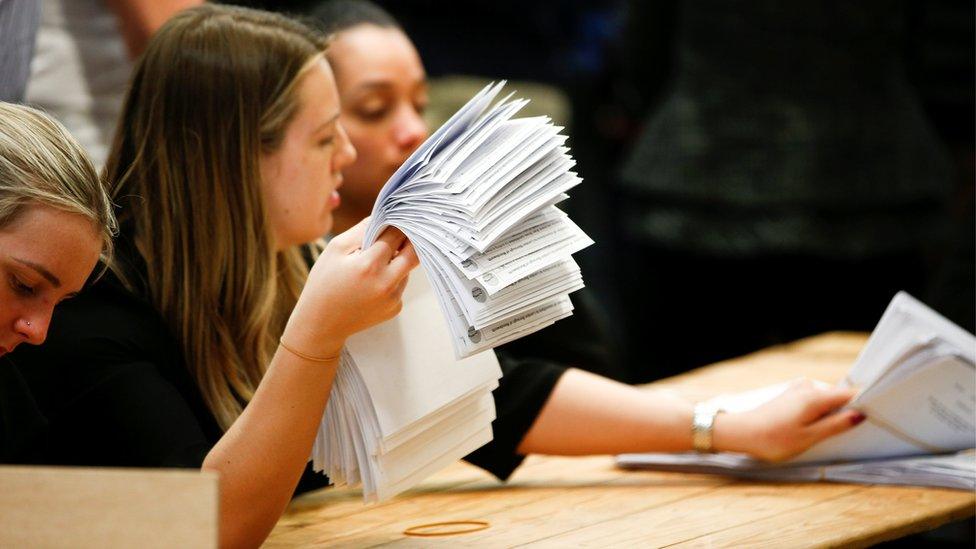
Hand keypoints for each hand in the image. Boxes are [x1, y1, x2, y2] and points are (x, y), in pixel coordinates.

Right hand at [282, 219, 419, 358]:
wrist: (321, 323)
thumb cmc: (324, 282)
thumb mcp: (336, 249)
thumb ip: (363, 229)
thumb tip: (386, 215)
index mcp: (369, 265)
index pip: (396, 235)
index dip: (397, 223)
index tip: (398, 216)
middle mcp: (386, 283)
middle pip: (414, 252)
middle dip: (410, 239)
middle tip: (401, 233)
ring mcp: (393, 298)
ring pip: (407, 269)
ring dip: (398, 260)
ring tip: (373, 265)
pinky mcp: (395, 309)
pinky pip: (401, 284)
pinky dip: (392, 278)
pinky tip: (372, 284)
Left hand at [713, 378, 864, 461]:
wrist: (740, 433)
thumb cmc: (774, 439)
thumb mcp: (809, 437)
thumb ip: (835, 425)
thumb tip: (860, 414)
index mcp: (816, 396)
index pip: (851, 394)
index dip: (866, 402)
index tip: (880, 414)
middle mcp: (808, 387)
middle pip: (839, 397)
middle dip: (849, 411)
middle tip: (858, 430)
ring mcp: (798, 390)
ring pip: (826, 400)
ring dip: (833, 414)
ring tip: (835, 433)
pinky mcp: (790, 396)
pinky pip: (815, 402)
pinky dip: (821, 413)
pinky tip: (817, 428)